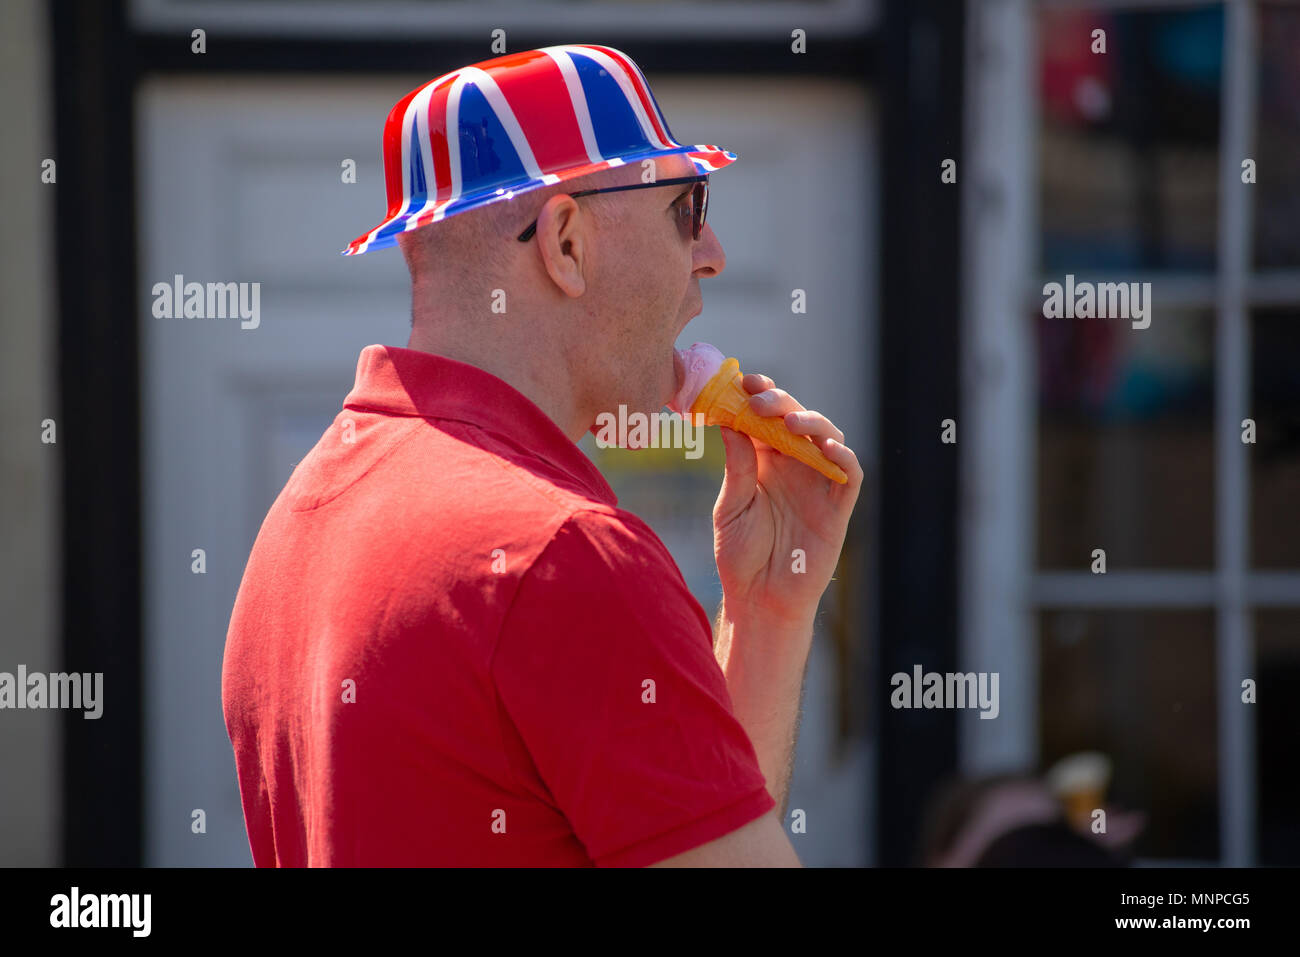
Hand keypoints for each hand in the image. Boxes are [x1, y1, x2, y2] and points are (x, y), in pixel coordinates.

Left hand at [712, 372, 862, 625]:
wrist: (760, 599)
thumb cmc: (741, 556)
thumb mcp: (730, 507)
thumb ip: (737, 466)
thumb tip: (730, 423)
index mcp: (764, 462)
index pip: (764, 419)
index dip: (757, 396)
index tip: (741, 381)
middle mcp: (793, 466)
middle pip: (795, 420)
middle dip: (779, 402)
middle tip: (759, 398)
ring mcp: (818, 484)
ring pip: (826, 438)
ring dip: (811, 422)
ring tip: (790, 420)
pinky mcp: (837, 507)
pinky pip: (849, 474)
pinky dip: (842, 457)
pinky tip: (825, 448)